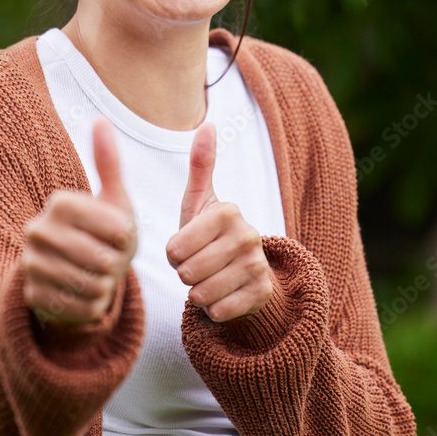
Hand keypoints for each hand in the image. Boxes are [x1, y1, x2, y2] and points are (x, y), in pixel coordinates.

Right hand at [22, 115, 137, 327]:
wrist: (83, 273)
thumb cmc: (107, 232)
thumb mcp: (114, 199)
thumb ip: (108, 162)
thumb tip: (100, 119)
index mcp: (59, 203)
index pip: (113, 227)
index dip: (126, 235)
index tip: (121, 234)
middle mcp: (36, 231)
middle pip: (101, 258)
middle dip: (116, 263)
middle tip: (111, 258)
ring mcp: (30, 265)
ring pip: (91, 284)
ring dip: (106, 284)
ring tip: (100, 274)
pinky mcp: (32, 296)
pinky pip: (81, 307)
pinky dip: (93, 304)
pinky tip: (88, 292)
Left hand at [167, 121, 272, 322]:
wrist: (243, 272)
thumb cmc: (210, 235)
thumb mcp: (200, 202)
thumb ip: (200, 165)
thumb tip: (207, 124)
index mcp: (228, 211)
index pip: (174, 249)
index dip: (173, 255)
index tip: (187, 247)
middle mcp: (249, 235)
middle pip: (187, 273)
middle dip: (185, 275)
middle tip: (199, 265)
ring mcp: (258, 265)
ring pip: (202, 294)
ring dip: (198, 294)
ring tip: (209, 280)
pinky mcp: (263, 293)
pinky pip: (219, 312)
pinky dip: (214, 310)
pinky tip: (223, 296)